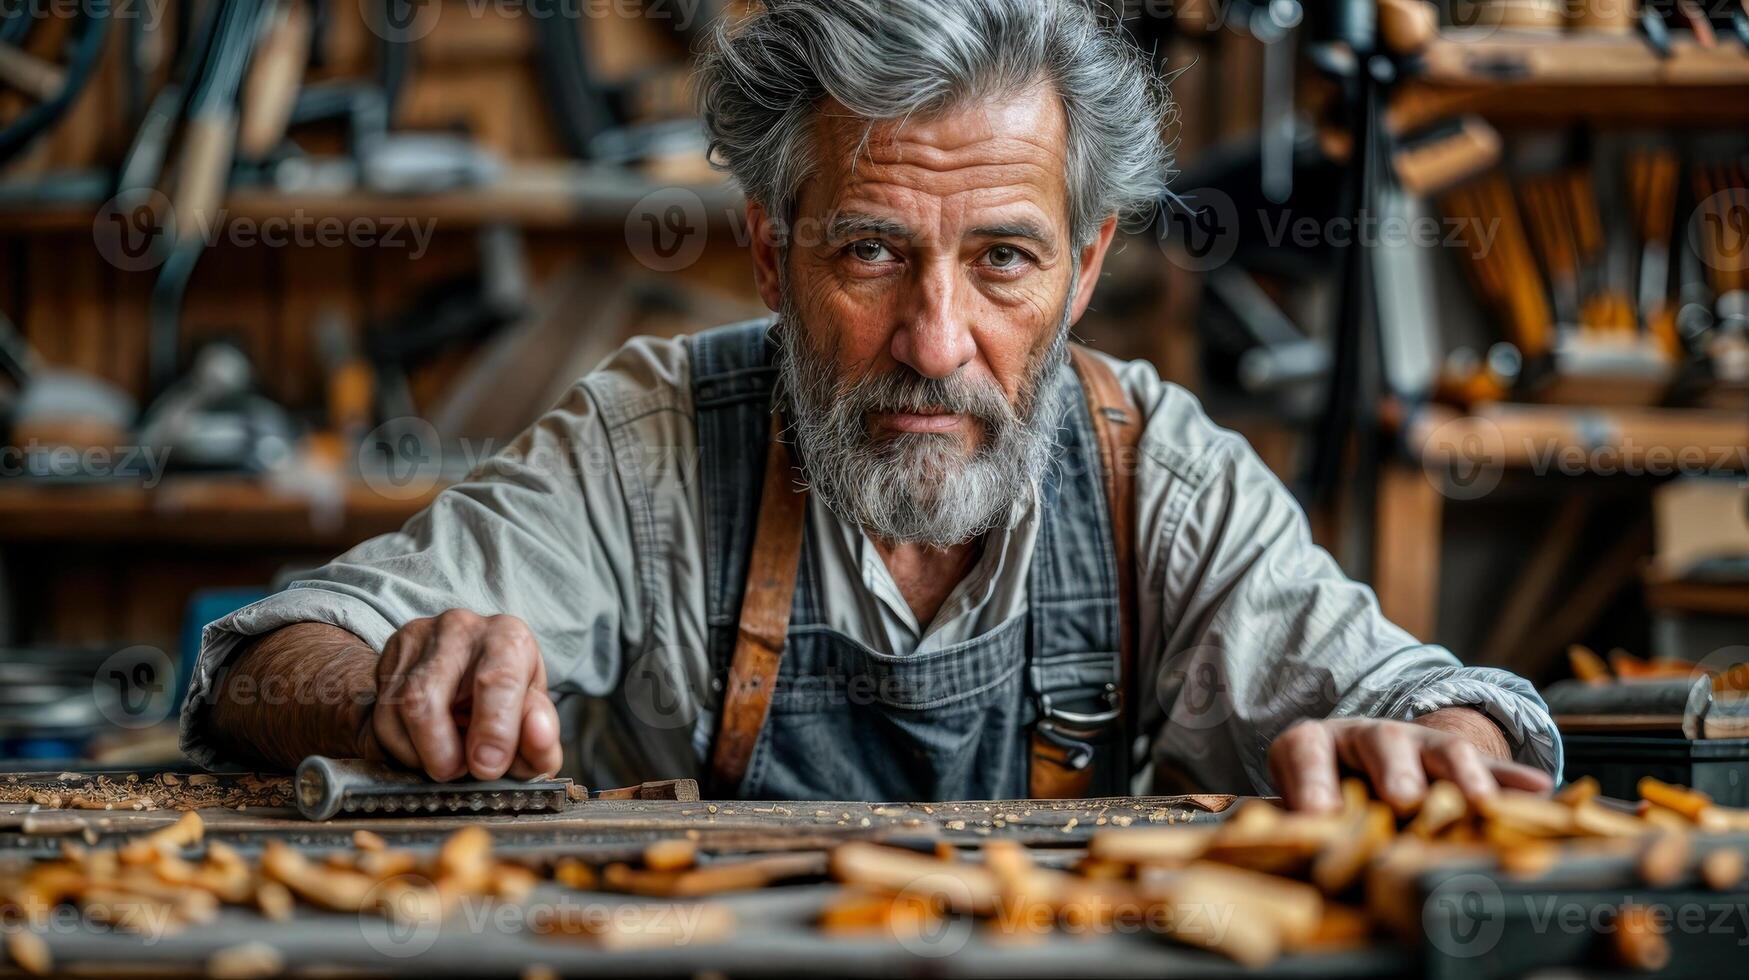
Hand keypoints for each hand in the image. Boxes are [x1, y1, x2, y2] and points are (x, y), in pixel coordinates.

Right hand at [366, 610, 562, 781]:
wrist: (467, 672)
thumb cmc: (508, 697)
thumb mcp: (534, 717)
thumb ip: (541, 737)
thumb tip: (539, 738)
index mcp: (507, 637)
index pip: (497, 681)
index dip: (493, 731)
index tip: (487, 767)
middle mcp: (459, 629)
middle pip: (426, 697)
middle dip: (440, 750)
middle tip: (457, 772)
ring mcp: (417, 640)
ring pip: (397, 711)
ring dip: (419, 753)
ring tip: (445, 759)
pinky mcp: (388, 658)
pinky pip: (380, 718)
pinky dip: (401, 748)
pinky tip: (424, 746)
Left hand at [1266, 709, 1551, 812]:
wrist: (1348, 770)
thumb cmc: (1314, 802)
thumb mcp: (1292, 810)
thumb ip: (1288, 830)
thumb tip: (1287, 862)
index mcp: (1311, 746)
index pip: (1304, 752)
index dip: (1310, 780)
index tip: (1317, 813)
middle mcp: (1363, 737)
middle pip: (1379, 743)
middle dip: (1394, 770)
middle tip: (1404, 798)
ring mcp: (1414, 744)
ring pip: (1440, 749)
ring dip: (1461, 774)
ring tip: (1481, 802)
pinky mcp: (1454, 761)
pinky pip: (1489, 766)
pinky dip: (1512, 779)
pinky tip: (1542, 790)